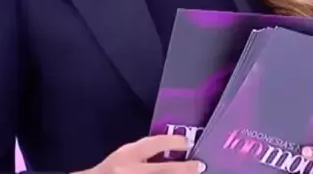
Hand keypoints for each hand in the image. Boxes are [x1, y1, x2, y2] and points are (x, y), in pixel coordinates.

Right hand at [79, 135, 205, 173]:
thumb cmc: (112, 168)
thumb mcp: (126, 154)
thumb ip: (146, 151)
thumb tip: (176, 149)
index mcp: (128, 155)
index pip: (154, 145)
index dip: (173, 142)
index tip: (188, 142)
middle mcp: (131, 172)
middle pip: (164, 170)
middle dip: (185, 169)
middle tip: (200, 166)